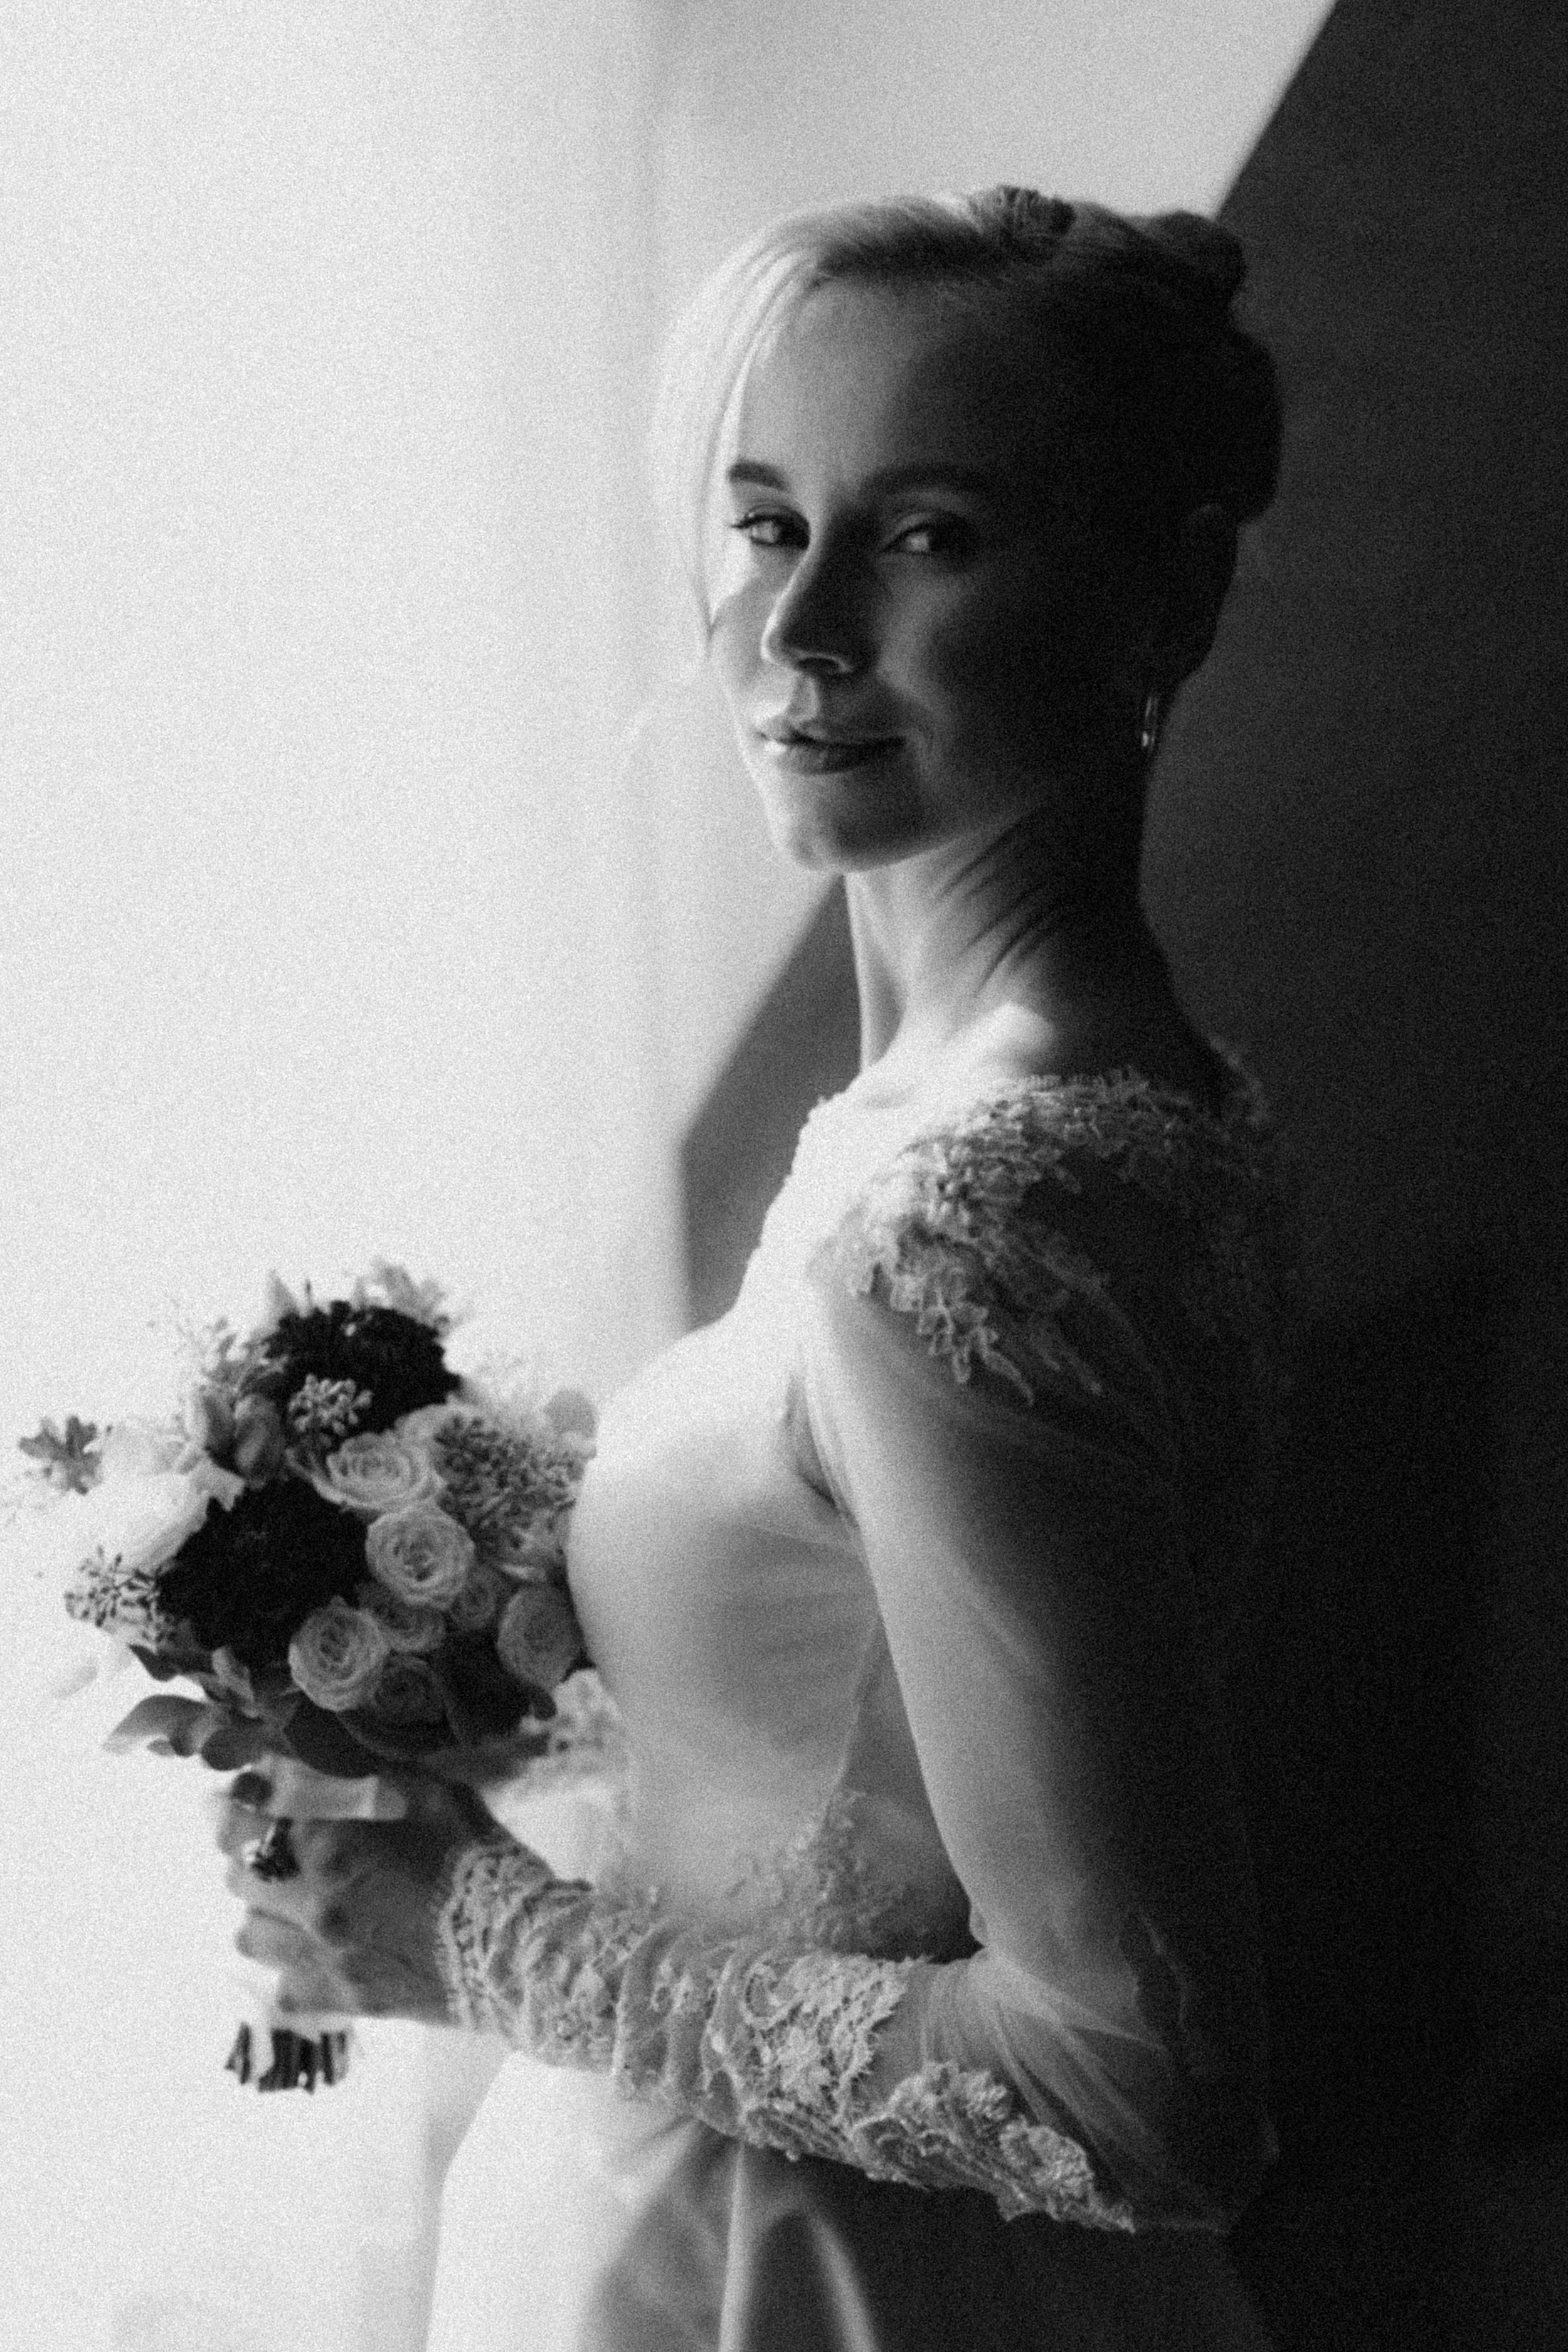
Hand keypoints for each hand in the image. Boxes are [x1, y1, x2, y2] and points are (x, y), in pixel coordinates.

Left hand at [217, 1769, 518, 2024]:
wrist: (515, 1951)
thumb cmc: (480, 1860)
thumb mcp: (433, 1794)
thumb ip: (372, 1776)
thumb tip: (325, 1756)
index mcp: (331, 1844)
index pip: (249, 1813)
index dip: (235, 1798)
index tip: (234, 1791)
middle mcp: (312, 1902)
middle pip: (236, 1872)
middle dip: (243, 1850)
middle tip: (260, 1838)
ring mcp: (319, 1958)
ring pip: (247, 1932)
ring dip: (260, 1907)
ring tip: (286, 1896)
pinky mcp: (335, 2000)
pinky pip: (280, 1984)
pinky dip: (287, 1964)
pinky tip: (313, 1949)